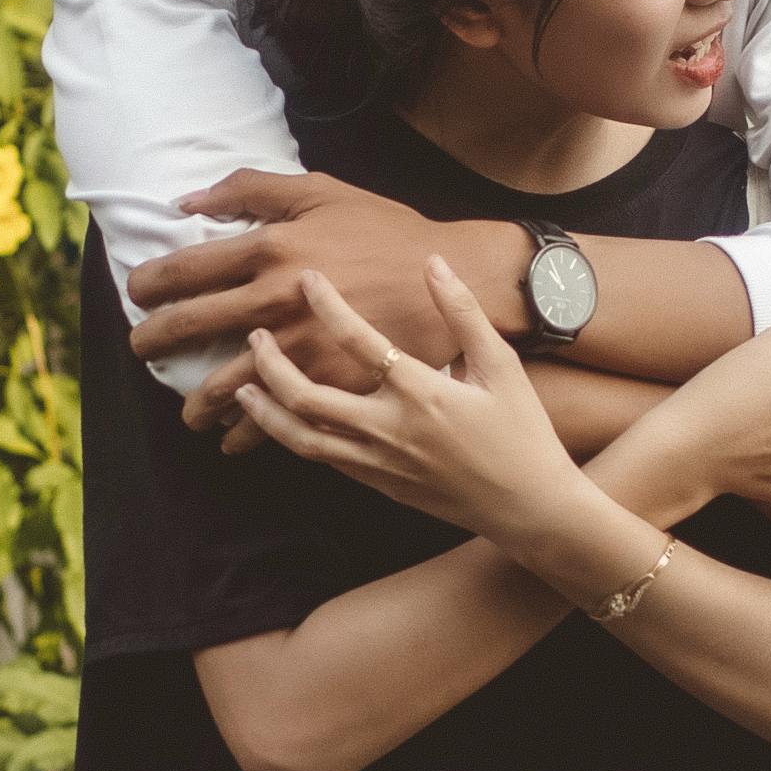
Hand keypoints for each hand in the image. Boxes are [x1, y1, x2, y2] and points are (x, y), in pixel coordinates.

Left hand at [135, 174, 522, 417]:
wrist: (461, 276)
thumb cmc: (391, 231)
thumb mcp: (323, 191)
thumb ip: (252, 188)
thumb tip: (186, 200)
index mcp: (273, 248)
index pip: (187, 269)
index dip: (151, 284)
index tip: (137, 294)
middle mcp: (276, 300)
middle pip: (192, 328)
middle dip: (154, 342)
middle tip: (141, 349)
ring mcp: (302, 347)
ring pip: (225, 384)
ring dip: (197, 402)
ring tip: (190, 411)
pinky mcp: (332, 385)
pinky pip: (276, 421)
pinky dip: (248, 434)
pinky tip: (235, 439)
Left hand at [233, 262, 581, 549]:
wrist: (528, 507)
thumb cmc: (521, 433)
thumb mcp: (501, 365)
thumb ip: (463, 312)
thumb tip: (434, 262)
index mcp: (421, 393)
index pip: (359, 341)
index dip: (327, 306)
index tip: (306, 279)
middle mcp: (389, 430)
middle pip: (306, 399)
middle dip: (270, 366)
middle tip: (254, 337)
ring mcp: (378, 463)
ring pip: (301, 440)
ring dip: (265, 412)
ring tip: (242, 387)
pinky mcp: (377, 484)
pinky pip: (323, 460)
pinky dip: (293, 439)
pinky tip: (282, 421)